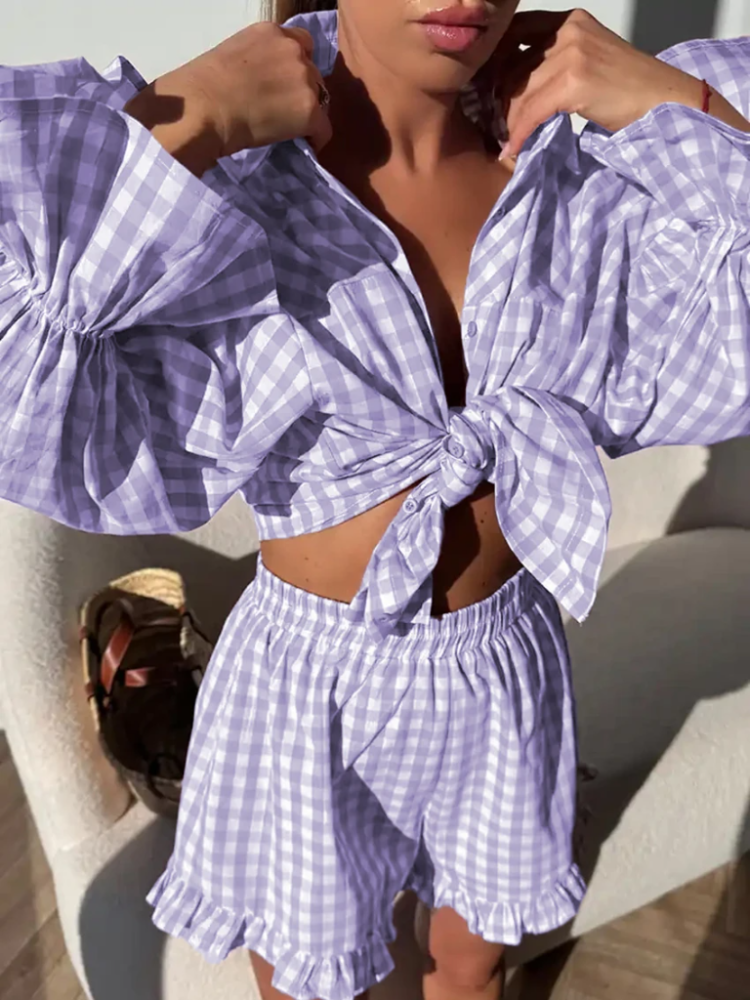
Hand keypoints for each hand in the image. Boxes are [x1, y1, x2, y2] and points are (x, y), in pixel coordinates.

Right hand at [169, 20, 332, 157]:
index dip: (296, 68)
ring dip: (308, 114)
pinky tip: (303, 145)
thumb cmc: (203, 87)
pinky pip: (324, 129)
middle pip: (313, 74)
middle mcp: (293, 50)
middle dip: (302, 92)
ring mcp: (304, 79)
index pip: (301, 45)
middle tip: (284, 112)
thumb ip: (258, 61)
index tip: (286, 85)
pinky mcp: (310, 110)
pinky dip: (316, 139)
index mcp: (272, 32)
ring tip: (290, 130)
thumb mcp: (234, 55)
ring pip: (321, 101)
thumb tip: (262, 83)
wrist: (204, 109)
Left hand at [488, 7, 704, 159]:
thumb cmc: (629, 91)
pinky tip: (514, 148)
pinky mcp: (574, 82)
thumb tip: (514, 86)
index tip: (486, 91)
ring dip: (509, 123)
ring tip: (506, 141)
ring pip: (519, 92)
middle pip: (512, 66)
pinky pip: (531, 112)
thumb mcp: (589, 61)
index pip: (515, 32)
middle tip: (493, 125)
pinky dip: (519, 133)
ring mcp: (572, 54)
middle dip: (498, 100)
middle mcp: (568, 30)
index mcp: (570, 21)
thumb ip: (555, 62)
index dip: (494, 63)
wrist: (665, 102)